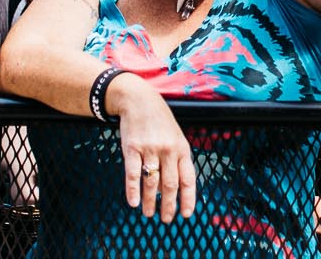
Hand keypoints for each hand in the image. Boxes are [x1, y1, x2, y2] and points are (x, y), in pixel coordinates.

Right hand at [112, 77, 196, 222]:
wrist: (139, 100)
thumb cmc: (159, 121)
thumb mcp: (175, 136)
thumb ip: (177, 158)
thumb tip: (176, 186)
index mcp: (182, 148)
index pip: (188, 178)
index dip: (188, 198)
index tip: (186, 214)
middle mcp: (168, 150)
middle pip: (170, 184)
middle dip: (168, 205)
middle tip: (166, 219)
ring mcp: (150, 149)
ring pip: (151, 182)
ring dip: (150, 201)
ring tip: (149, 214)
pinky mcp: (132, 148)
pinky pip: (133, 173)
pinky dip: (133, 190)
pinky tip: (133, 202)